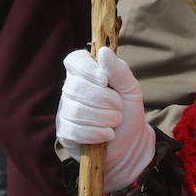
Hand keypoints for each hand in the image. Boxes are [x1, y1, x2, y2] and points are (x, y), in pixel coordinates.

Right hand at [57, 47, 155, 192]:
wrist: (131, 145)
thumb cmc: (128, 112)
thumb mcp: (131, 88)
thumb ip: (119, 70)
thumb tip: (103, 51)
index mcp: (85, 74)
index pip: (74, 60)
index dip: (88, 69)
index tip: (105, 80)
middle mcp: (70, 90)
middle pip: (77, 87)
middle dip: (105, 100)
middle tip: (119, 108)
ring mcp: (65, 112)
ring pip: (77, 110)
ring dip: (104, 118)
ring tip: (115, 122)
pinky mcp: (65, 133)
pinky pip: (75, 130)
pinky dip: (97, 133)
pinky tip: (107, 135)